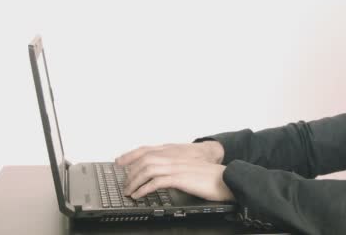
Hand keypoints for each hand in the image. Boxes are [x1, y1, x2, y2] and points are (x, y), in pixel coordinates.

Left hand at [115, 143, 233, 201]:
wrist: (225, 178)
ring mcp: (176, 166)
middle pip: (144, 159)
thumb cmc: (210, 176)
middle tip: (125, 184)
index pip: (148, 150)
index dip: (131, 155)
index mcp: (175, 154)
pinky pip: (156, 182)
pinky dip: (144, 189)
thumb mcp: (190, 169)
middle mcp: (174, 157)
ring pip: (147, 169)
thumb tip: (166, 177)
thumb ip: (177, 168)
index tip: (120, 161)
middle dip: (130, 172)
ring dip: (135, 181)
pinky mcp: (180, 178)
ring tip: (129, 191)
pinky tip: (140, 195)